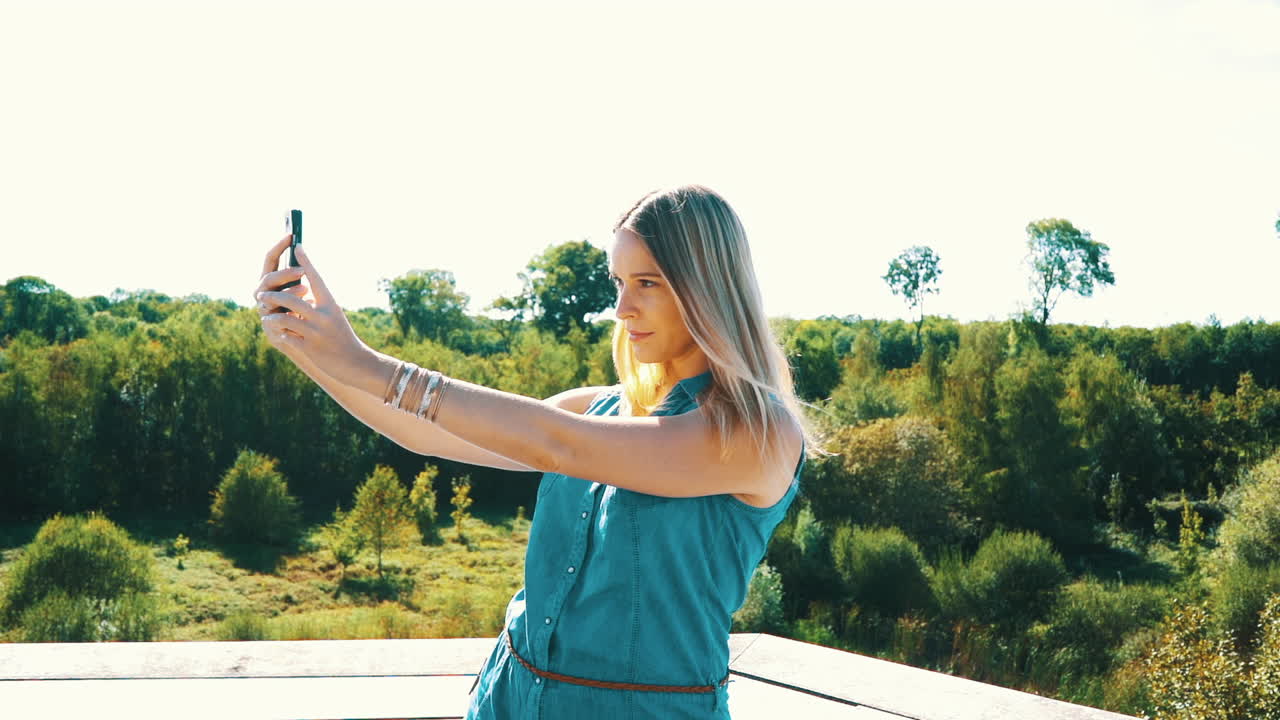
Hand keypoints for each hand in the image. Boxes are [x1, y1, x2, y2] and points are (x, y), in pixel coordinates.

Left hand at [254, 234, 366, 381]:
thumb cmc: (342, 337)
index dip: (306, 261)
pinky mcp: (310, 347)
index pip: (316, 277)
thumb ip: (318, 305)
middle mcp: (323, 315)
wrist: (355, 362)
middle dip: (273, 295)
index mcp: (330, 304)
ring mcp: (316, 331)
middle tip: (262, 294)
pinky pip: (287, 336)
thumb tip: (300, 291)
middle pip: (291, 298)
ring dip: (271, 316)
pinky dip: (279, 334)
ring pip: (284, 317)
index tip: (297, 245)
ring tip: (267, 317)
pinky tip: (278, 334)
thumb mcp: (333, 316)